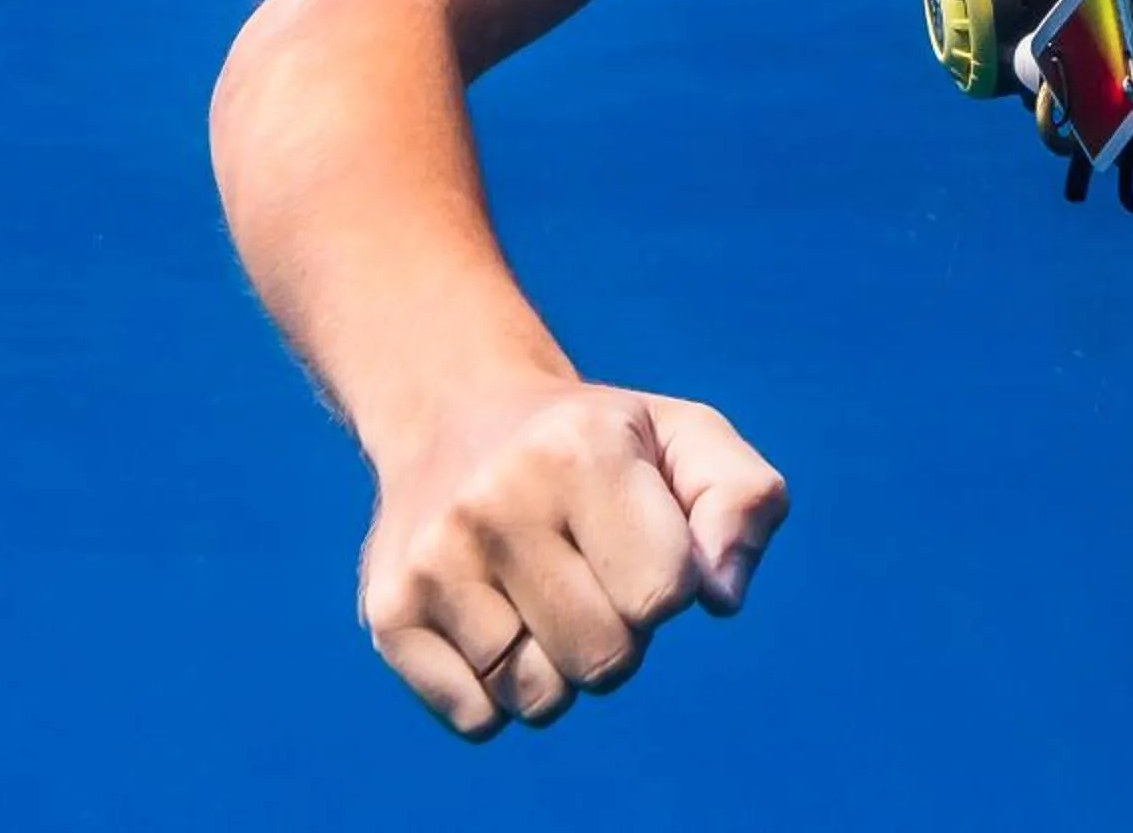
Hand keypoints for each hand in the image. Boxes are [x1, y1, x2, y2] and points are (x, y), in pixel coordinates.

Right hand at [358, 378, 788, 736]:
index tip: (644, 538)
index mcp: (581, 448)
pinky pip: (478, 720)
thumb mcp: (685, 438)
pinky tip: (492, 620)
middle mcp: (497, 499)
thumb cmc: (599, 440)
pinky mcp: (388, 612)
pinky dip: (500, 692)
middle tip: (590, 570)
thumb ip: (743, 501)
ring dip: (558, 666)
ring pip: (540, 697)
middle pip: (606, 659)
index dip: (671, 583)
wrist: (458, 412)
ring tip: (541, 591)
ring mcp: (434, 559)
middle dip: (621, 633)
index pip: (666, 594)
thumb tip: (723, 597)